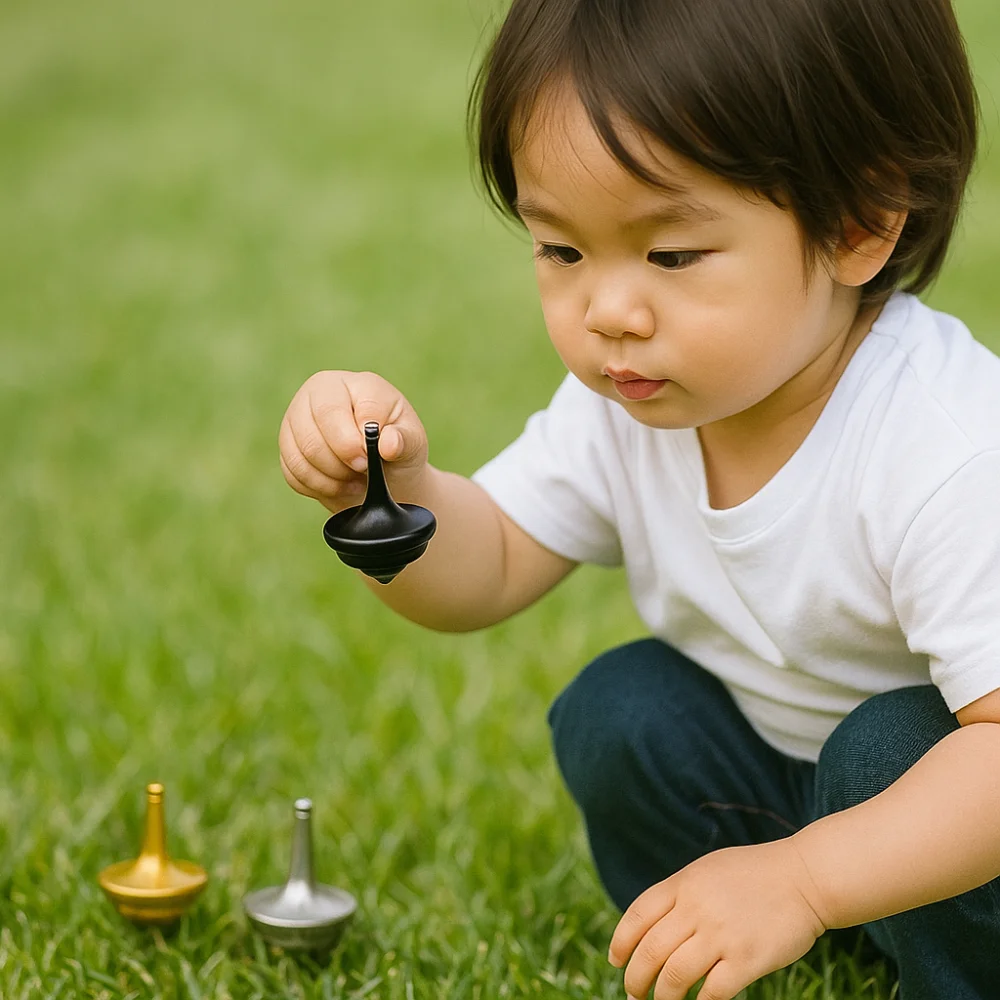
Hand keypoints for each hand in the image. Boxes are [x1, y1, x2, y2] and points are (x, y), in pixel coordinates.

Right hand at [279, 370, 429, 513]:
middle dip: (338, 463)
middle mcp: (318, 394)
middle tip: (362, 472)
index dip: (351, 443)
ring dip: (330, 478)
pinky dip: (319, 487)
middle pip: (311, 434)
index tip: (370, 461)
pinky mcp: (288, 446)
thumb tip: (388, 444)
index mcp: (352, 384)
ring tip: (354, 479)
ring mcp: (297, 418)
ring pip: (300, 455)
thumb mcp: (413, 442)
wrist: (386, 472)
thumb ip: (404, 440)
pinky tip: (339, 484)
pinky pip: (293, 472)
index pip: (334, 410)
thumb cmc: (400, 448)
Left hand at [607, 838, 827, 999]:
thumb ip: (680, 893)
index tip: (616, 960)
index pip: (638, 916)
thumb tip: (651, 925)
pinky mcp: (747, 959)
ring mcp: (721, 934)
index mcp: (684, 884)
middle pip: (650, 951)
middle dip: (636, 979)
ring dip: (662, 996)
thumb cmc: (755, 875)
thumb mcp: (707, 870)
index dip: (621, 942)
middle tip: (633, 994)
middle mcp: (697, 908)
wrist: (805, 878)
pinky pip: (713, 992)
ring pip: (675, 976)